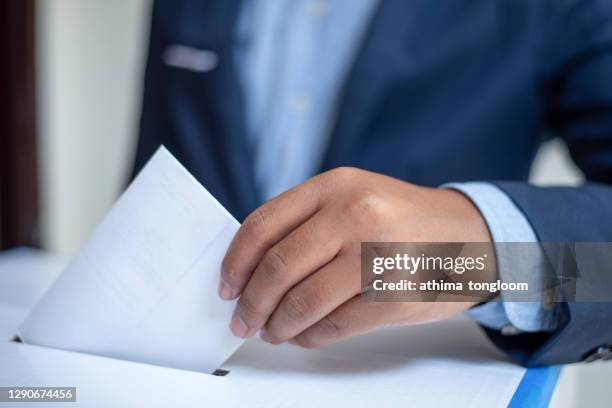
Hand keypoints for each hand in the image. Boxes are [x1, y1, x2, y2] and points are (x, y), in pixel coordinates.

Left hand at [220, 167, 492, 347]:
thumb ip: (306, 222)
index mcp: (336, 185)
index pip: (263, 224)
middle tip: (243, 319)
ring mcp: (377, 255)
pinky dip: (310, 336)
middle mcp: (355, 214)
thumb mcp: (355, 196)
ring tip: (272, 331)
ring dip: (278, 325)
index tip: (227, 285)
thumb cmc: (404, 219)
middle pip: (278, 267)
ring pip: (303, 302)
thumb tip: (253, 268)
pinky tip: (304, 335)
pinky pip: (335, 326)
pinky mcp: (395, 296)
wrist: (472, 236)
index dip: (236, 261)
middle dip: (252, 302)